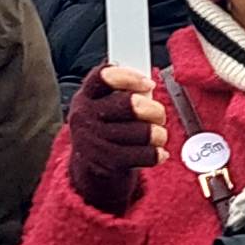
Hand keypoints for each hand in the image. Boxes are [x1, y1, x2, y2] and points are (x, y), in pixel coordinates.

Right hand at [66, 65, 167, 216]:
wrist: (91, 167)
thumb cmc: (107, 127)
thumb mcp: (106, 103)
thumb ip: (126, 90)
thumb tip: (148, 88)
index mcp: (86, 96)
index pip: (104, 77)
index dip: (130, 77)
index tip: (148, 84)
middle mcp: (85, 116)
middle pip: (131, 104)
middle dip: (154, 109)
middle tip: (158, 115)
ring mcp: (94, 141)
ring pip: (144, 131)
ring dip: (159, 134)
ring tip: (157, 135)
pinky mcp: (107, 162)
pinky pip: (146, 154)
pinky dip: (157, 153)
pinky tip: (157, 152)